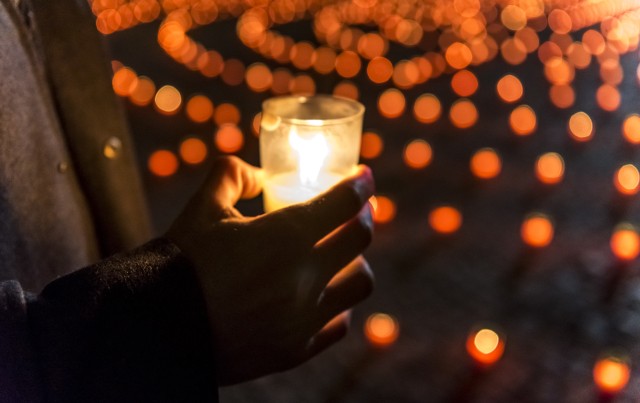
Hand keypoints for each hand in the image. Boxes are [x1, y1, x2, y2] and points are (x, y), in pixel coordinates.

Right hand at [167, 156, 374, 384]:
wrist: (156, 330)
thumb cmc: (180, 263)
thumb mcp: (202, 208)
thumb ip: (232, 176)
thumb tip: (259, 174)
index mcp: (285, 236)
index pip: (345, 202)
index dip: (361, 184)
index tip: (364, 177)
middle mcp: (304, 278)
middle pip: (360, 238)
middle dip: (364, 216)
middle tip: (356, 210)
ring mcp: (304, 318)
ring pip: (360, 283)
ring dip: (357, 261)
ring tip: (342, 255)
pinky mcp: (296, 349)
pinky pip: (339, 323)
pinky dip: (338, 304)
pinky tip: (324, 295)